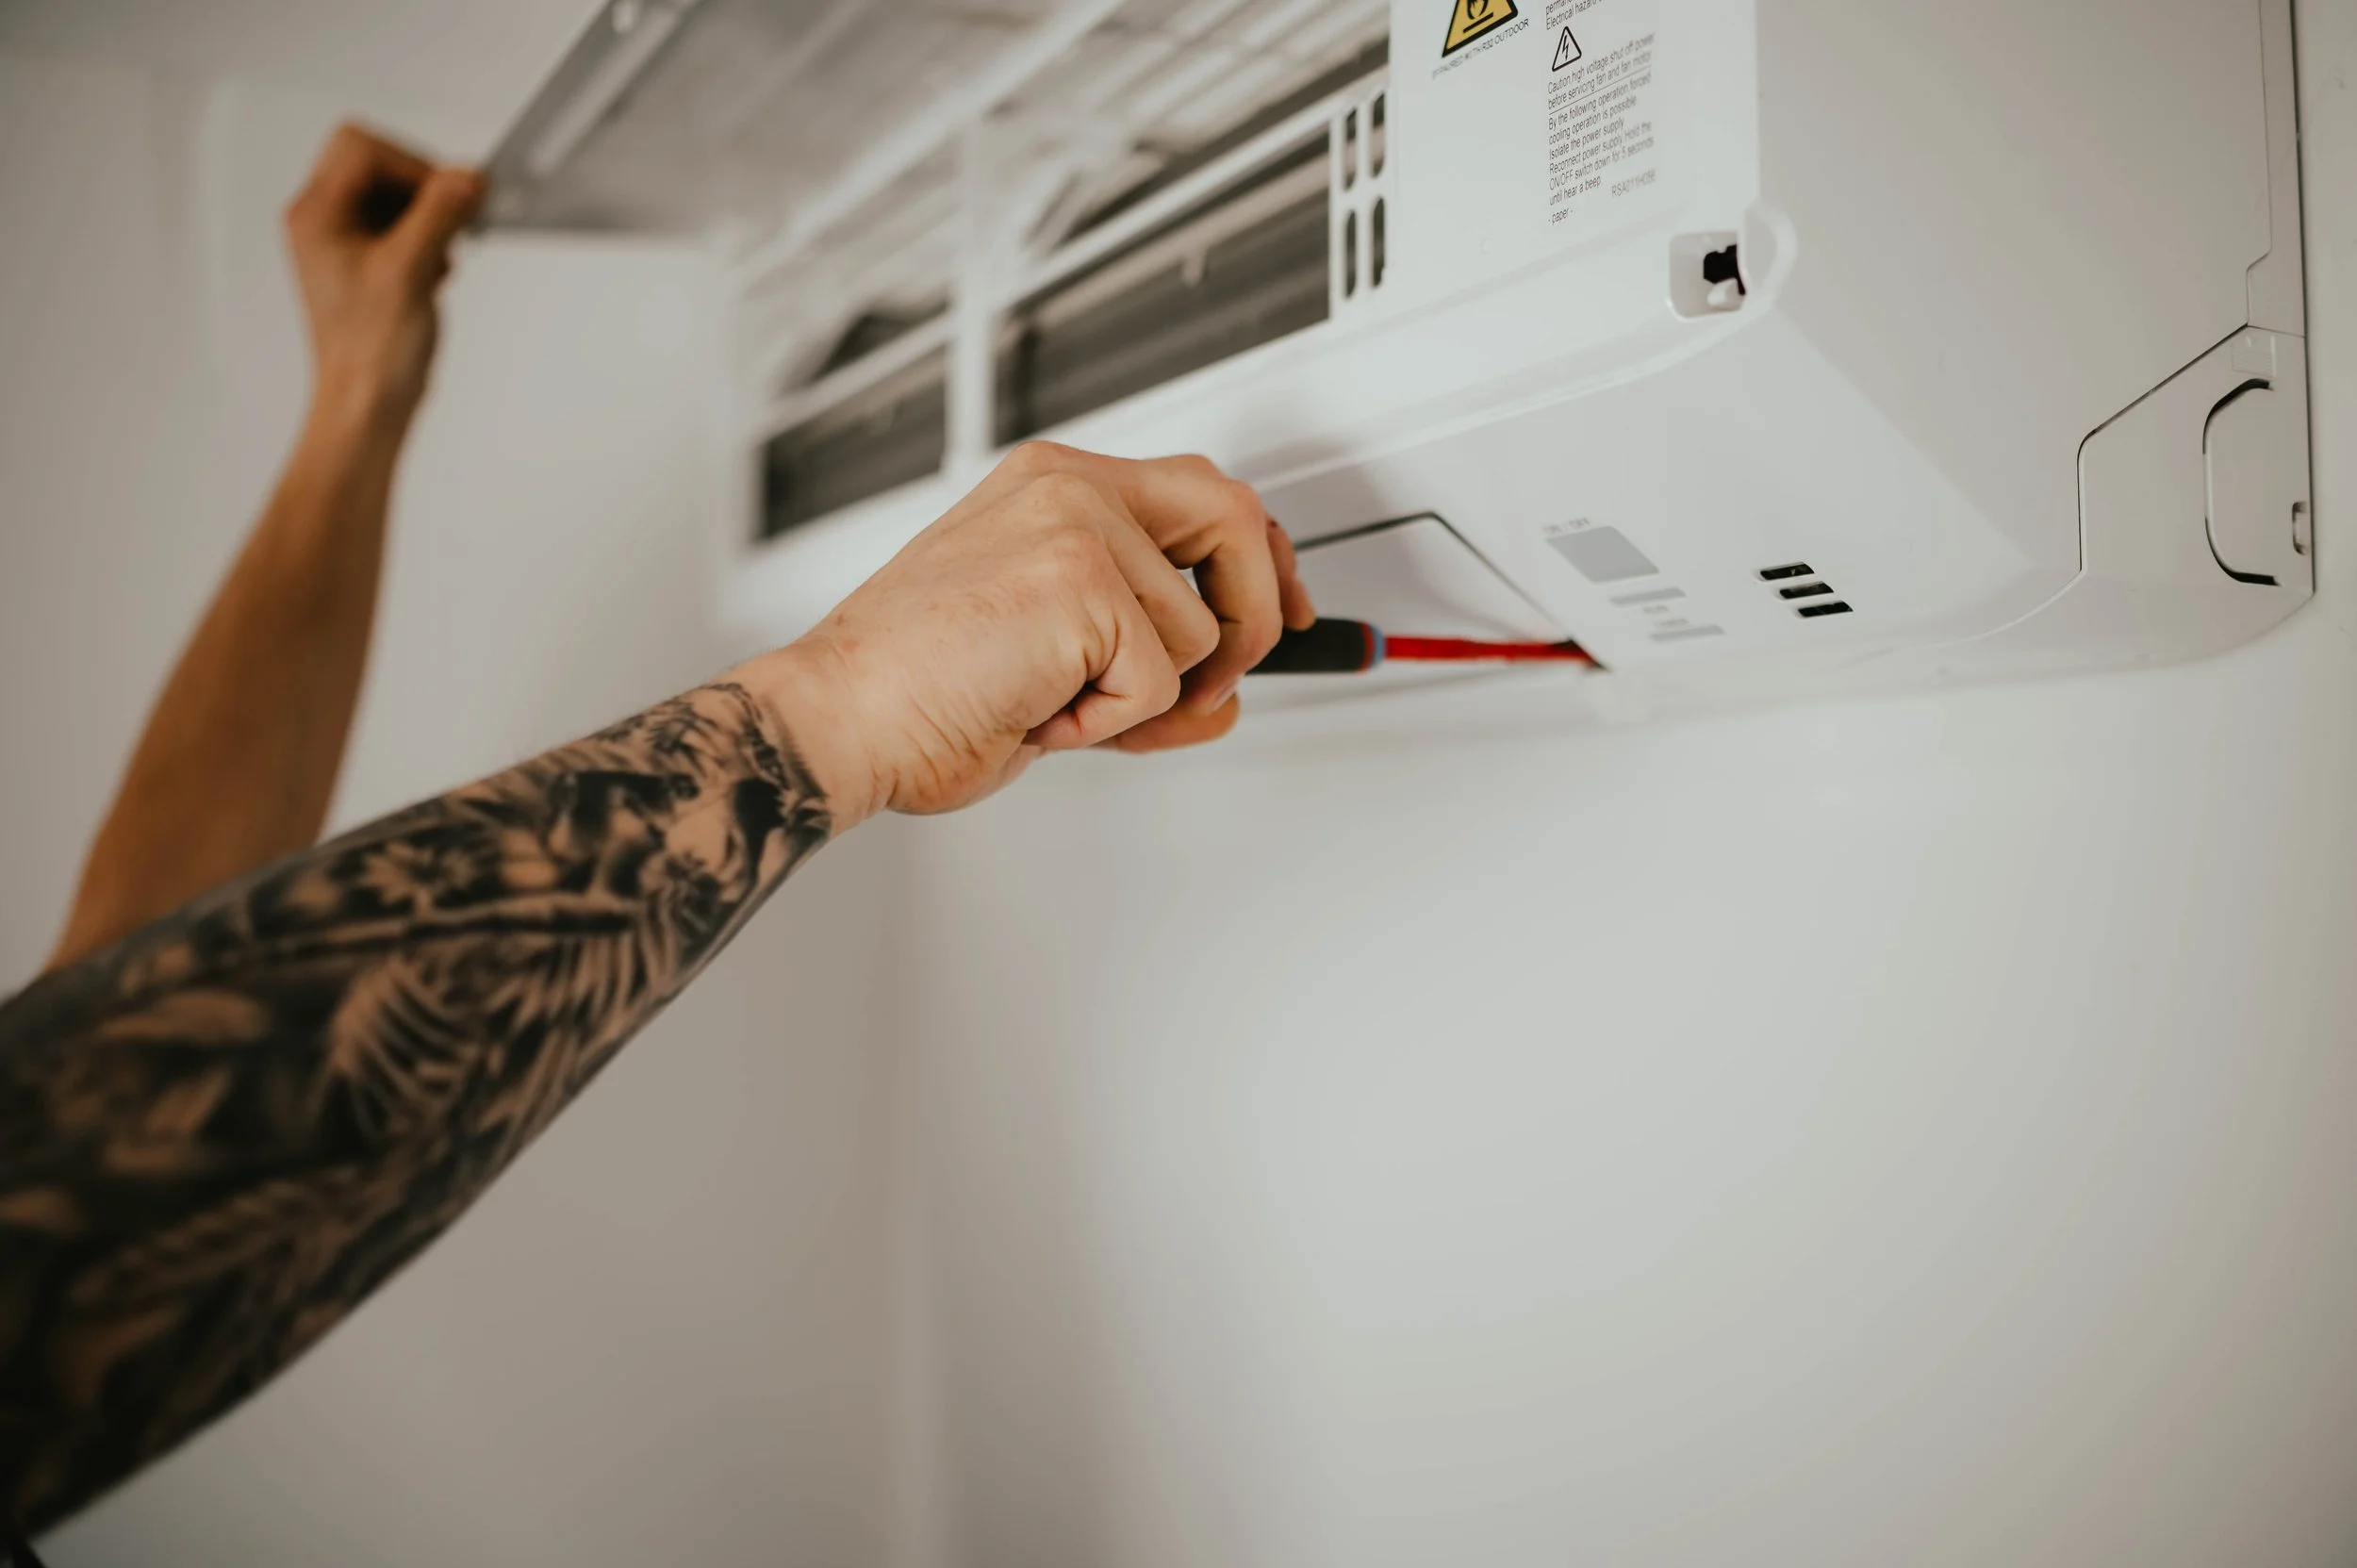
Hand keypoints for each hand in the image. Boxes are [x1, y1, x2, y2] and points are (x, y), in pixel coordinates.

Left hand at [283, 124, 485, 434]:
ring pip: (392, 194)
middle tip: (448, 221)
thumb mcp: (409, 271)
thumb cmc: (372, 351)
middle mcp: (322, 221)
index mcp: (316, 214)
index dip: (412, 166)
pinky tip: (435, 272)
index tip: (448, 198)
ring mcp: (342, 241)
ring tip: (439, 256)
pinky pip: (401, 225)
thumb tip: (466, 177)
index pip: (363, 148)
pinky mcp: (366, 262)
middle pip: (374, 163)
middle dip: (421, 188)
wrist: (368, 403)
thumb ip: (438, 215)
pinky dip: (427, 239)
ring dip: (428, 216)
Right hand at [755, 442, 1318, 823]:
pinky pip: (1162, 680)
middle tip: (1218, 681)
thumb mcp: (1056, 664)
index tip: (1287, 613)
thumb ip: (1146, 662)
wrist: (838, 718)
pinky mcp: (1082, 580)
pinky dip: (1111, 725)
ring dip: (1143, 700)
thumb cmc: (915, 693)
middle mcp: (1067, 487)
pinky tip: (1038, 711)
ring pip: (1200, 630)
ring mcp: (1076, 525)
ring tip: (1054, 701)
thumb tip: (1228, 696)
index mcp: (1053, 486)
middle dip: (1258, 612)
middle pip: (1235, 515)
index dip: (1261, 559)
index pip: (1203, 494)